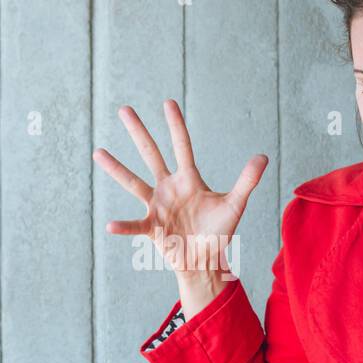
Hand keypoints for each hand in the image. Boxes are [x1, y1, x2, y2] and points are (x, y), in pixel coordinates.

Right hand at [94, 99, 267, 278]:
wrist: (206, 260)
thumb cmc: (218, 232)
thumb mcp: (234, 205)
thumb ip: (246, 181)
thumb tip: (264, 157)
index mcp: (189, 179)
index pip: (182, 146)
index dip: (176, 125)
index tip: (168, 102)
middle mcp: (169, 187)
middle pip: (151, 154)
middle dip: (139, 132)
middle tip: (124, 109)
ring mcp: (157, 206)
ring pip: (133, 182)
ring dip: (116, 169)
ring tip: (98, 152)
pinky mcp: (152, 227)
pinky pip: (135, 225)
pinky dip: (123, 226)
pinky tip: (110, 225)